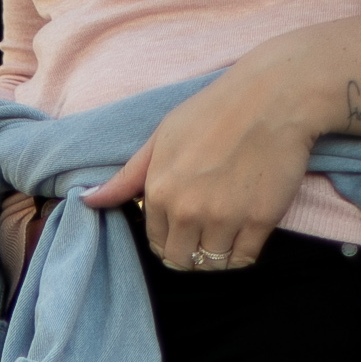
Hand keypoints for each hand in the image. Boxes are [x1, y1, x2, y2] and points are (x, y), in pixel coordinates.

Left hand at [81, 57, 332, 272]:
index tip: (183, 223)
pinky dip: (242, 252)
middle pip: (181, 261)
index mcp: (160, 193)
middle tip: (203, 230)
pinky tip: (244, 230)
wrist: (274, 96)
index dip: (169, 236)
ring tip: (225, 229)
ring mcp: (225, 218)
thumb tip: (87, 201)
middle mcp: (188, 211)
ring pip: (212, 265)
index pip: (156, 243)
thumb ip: (126, 177)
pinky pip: (244, 258)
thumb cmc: (214, 111)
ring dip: (216, 254)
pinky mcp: (261, 221)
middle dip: (189, 252)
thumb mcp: (161, 138)